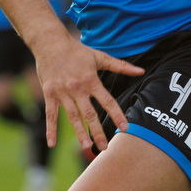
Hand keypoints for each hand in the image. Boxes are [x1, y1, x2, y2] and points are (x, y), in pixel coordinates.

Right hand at [34, 37, 143, 153]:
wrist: (50, 43)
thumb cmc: (77, 51)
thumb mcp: (99, 56)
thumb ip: (121, 66)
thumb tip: (141, 71)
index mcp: (91, 80)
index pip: (107, 100)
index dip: (117, 114)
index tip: (125, 128)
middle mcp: (77, 88)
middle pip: (89, 113)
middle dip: (98, 131)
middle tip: (105, 146)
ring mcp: (62, 92)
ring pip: (72, 116)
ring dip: (79, 132)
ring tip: (87, 146)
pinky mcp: (49, 94)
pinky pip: (50, 114)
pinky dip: (51, 129)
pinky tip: (51, 143)